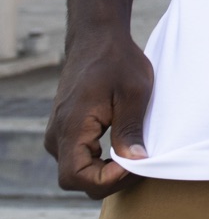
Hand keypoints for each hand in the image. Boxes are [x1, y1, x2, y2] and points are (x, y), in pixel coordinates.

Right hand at [44, 32, 152, 198]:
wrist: (97, 38)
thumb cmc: (117, 61)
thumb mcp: (134, 92)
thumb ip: (131, 129)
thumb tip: (136, 162)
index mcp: (71, 128)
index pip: (77, 177)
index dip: (108, 180)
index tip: (136, 165)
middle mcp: (57, 136)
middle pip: (76, 180)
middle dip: (110, 180)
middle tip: (142, 164)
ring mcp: (59, 134)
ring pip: (78, 171)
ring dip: (106, 172)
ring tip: (137, 156)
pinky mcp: (67, 130)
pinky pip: (79, 157)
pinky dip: (101, 161)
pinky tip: (125, 149)